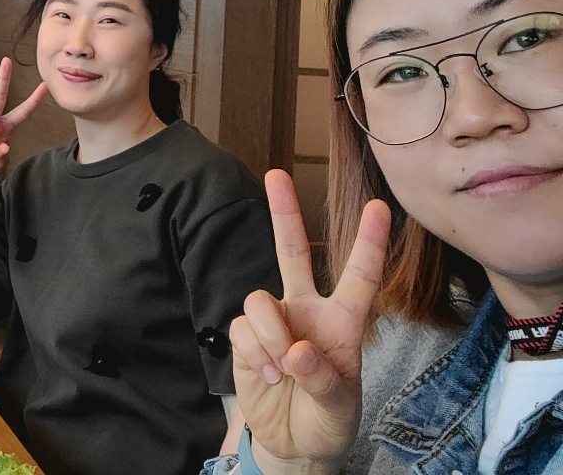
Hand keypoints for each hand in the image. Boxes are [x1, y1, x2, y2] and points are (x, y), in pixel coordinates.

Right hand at [229, 170, 390, 473]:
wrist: (293, 444)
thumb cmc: (328, 421)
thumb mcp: (340, 408)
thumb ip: (323, 379)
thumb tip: (295, 350)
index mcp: (343, 323)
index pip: (359, 278)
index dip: (369, 243)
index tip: (379, 207)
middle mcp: (306, 311)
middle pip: (294, 252)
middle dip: (284, 212)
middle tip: (276, 175)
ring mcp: (274, 322)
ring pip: (260, 299)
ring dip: (271, 337)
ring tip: (283, 371)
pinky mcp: (245, 338)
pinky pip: (241, 329)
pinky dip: (255, 354)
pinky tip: (268, 375)